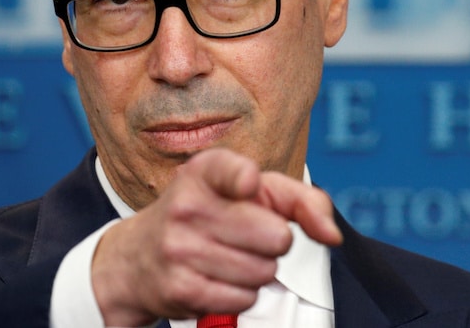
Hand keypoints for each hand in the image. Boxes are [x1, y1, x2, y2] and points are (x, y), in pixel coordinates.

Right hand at [90, 148, 341, 325]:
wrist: (137, 257)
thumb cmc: (208, 216)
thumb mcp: (250, 192)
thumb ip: (300, 200)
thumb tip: (332, 235)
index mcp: (204, 171)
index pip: (237, 172)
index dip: (249, 181)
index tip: (249, 185)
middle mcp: (187, 205)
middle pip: (276, 236)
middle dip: (272, 242)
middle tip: (247, 237)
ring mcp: (179, 249)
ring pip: (263, 271)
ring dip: (257, 270)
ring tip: (229, 258)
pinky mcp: (181, 288)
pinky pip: (244, 298)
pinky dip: (240, 294)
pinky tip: (217, 278)